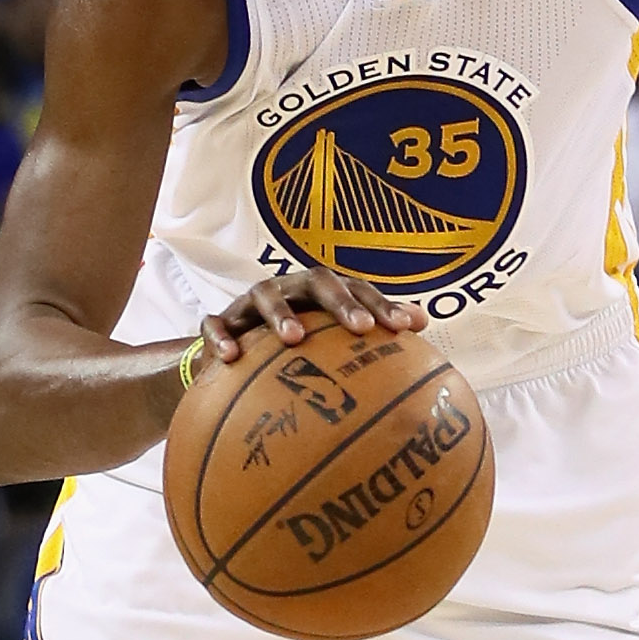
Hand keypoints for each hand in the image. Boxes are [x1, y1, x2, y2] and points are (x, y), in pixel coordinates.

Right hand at [198, 267, 424, 364]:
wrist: (234, 352)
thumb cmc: (296, 345)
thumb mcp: (331, 337)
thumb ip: (373, 327)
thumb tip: (422, 322)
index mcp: (320, 292)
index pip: (356, 288)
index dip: (380, 304)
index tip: (404, 328)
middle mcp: (289, 289)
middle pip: (315, 281)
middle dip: (338, 301)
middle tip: (359, 327)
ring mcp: (251, 302)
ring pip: (264, 294)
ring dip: (281, 314)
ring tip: (295, 339)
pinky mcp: (220, 322)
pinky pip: (216, 324)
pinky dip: (221, 337)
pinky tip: (231, 358)